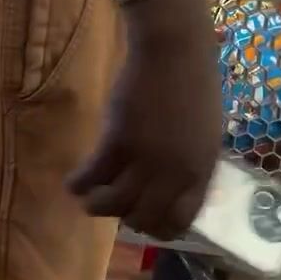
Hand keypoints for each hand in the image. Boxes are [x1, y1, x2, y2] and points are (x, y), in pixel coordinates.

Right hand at [68, 0, 221, 239]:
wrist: (175, 50)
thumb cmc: (194, 85)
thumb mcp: (207, 132)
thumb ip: (193, 163)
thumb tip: (174, 191)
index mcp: (203, 169)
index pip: (182, 220)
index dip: (160, 229)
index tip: (146, 222)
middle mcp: (176, 171)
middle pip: (145, 218)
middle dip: (127, 218)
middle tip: (116, 205)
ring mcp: (148, 158)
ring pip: (115, 204)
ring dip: (98, 206)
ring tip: (90, 198)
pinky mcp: (119, 141)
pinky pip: (94, 176)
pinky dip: (79, 184)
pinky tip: (73, 182)